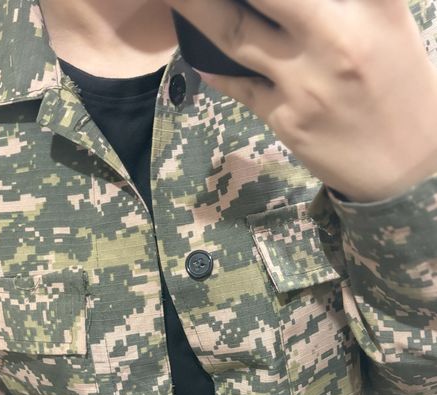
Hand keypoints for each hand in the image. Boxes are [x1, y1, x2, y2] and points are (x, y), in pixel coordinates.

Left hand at [163, 0, 436, 201]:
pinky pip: (238, 84)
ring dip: (196, 8)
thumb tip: (289, 1)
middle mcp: (336, 36)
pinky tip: (198, 52)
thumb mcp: (384, 22)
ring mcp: (305, 81)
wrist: (406, 168)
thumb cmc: (399, 87)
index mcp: (370, 4)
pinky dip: (213, 64)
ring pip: (233, 33)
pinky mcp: (286, 119)